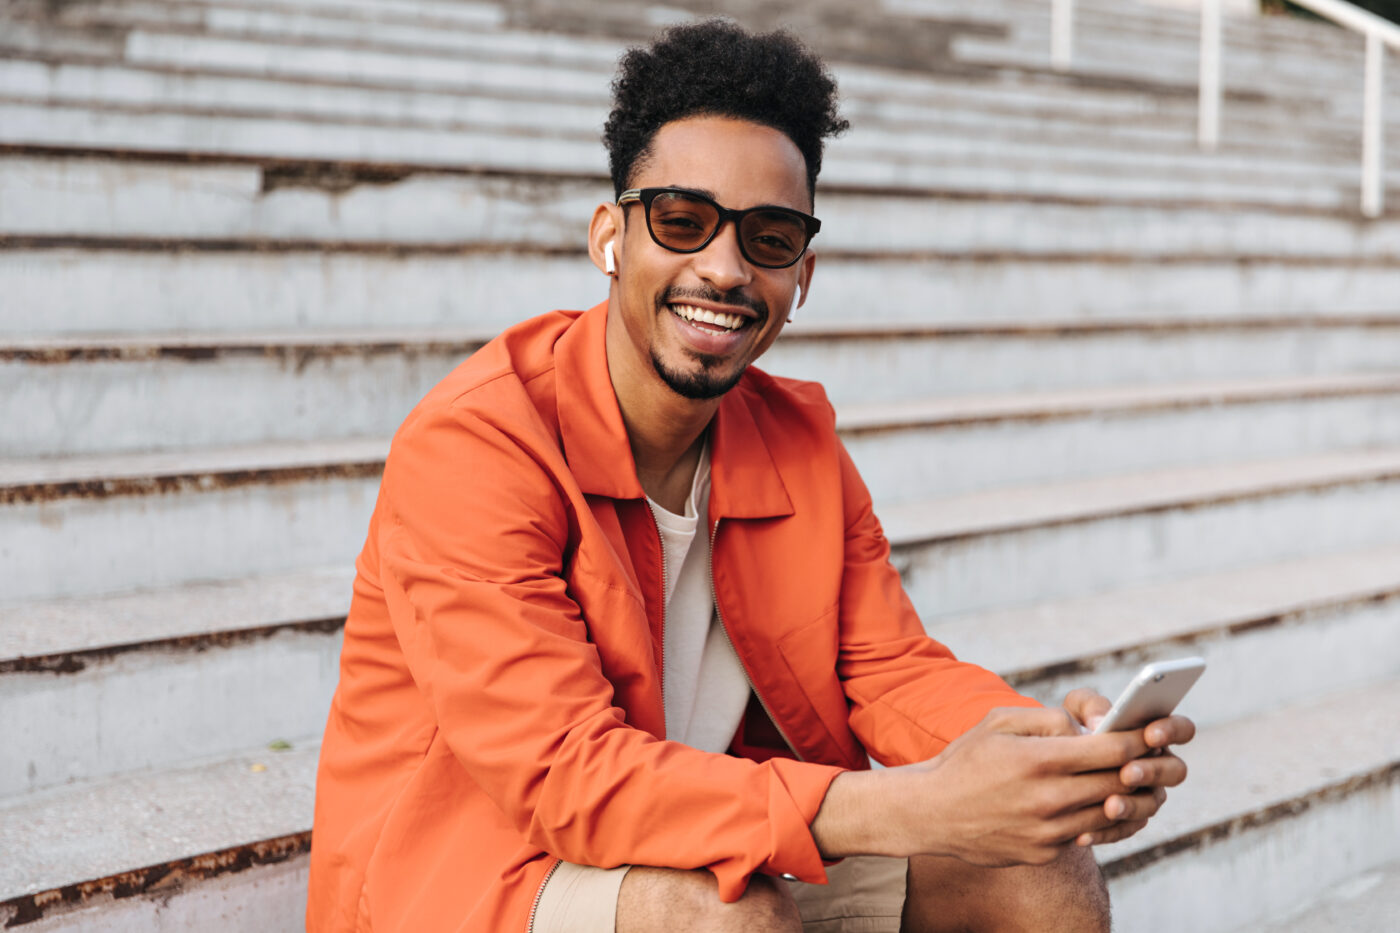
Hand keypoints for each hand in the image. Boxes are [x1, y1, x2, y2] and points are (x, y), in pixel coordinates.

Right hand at [814, 705, 1169, 866]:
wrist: (930, 812)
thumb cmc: (966, 759)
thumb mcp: (1000, 722)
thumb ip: (1049, 719)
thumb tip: (1089, 727)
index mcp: (1038, 760)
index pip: (1112, 750)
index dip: (1138, 740)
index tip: (1148, 732)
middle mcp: (1047, 799)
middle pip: (1118, 783)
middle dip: (1139, 767)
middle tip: (1151, 756)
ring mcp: (1047, 831)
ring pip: (1109, 814)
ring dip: (1125, 797)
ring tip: (1130, 781)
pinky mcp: (1043, 853)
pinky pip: (1085, 835)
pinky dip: (1096, 819)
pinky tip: (1096, 804)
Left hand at [1061, 688, 1194, 846]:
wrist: (1052, 766)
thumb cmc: (1072, 727)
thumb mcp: (1076, 709)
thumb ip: (1092, 706)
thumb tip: (1102, 722)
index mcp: (1154, 734)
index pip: (1181, 730)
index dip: (1172, 731)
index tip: (1150, 735)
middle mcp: (1158, 766)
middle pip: (1174, 771)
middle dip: (1152, 772)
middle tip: (1127, 773)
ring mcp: (1146, 795)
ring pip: (1151, 804)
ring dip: (1132, 805)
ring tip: (1109, 805)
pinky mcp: (1128, 820)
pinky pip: (1124, 829)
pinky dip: (1105, 832)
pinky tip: (1083, 834)